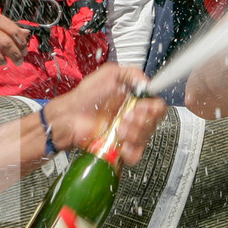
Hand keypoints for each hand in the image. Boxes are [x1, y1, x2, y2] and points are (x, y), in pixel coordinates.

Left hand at [45, 63, 166, 162]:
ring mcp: (128, 133)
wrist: (70, 117)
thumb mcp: (108, 74)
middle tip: (127, 115)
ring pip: (146, 137)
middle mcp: (133, 117)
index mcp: (135, 100)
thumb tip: (146, 82)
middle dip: (142, 119)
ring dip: (134, 132)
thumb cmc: (85, 97)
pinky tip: (122, 144)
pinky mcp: (120, 147)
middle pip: (155, 122)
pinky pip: (136, 154)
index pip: (157, 106)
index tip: (142, 105)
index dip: (154, 107)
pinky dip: (131, 150)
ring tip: (118, 128)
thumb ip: (130, 73)